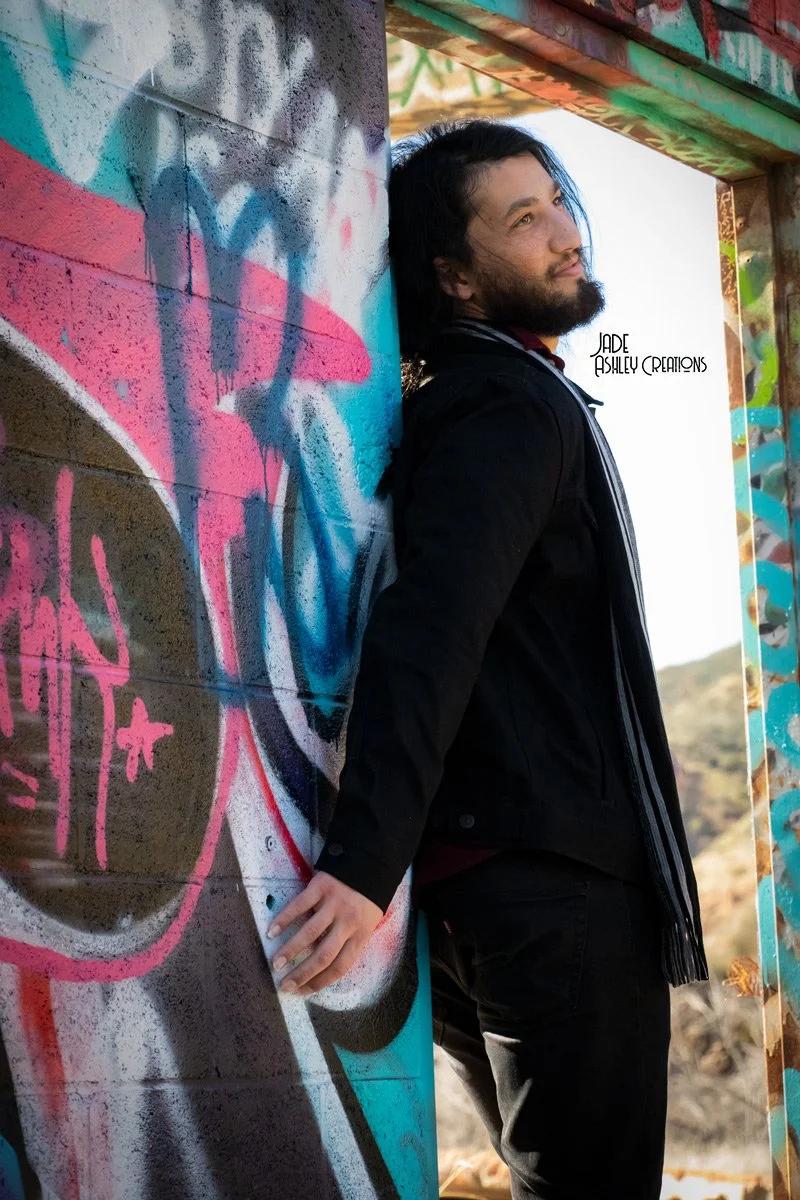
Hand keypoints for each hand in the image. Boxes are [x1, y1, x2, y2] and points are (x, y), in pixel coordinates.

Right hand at [267, 870, 382, 996]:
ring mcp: (334, 904)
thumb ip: (349, 941)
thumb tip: (321, 963)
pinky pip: (300, 905)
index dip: (321, 982)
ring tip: (275, 963)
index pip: (341, 966)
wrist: (371, 861)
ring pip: (310, 933)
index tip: (303, 991)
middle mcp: (348, 922)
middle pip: (323, 955)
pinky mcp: (322, 887)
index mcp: (362, 934)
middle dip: (302, 973)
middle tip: (284, 985)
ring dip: (290, 951)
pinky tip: (273, 930)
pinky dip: (284, 919)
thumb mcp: (367, 922)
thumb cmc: (367, 897)